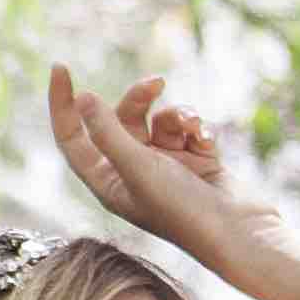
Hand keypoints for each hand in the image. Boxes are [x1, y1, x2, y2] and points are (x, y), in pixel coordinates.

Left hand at [46, 62, 290, 289]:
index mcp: (108, 183)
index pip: (72, 138)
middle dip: (138, 98)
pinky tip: (207, 141)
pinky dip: (196, 128)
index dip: (63, 104)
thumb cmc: (183, 210)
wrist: (238, 232)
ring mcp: (164, 166)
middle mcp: (132, 173)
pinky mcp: (193, 160)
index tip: (61, 67)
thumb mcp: (139, 168)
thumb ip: (108, 132)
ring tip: (192, 124)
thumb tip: (82, 98)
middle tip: (156, 83)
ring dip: (176, 114)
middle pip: (121, 118)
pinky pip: (187, 128)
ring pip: (159, 119)